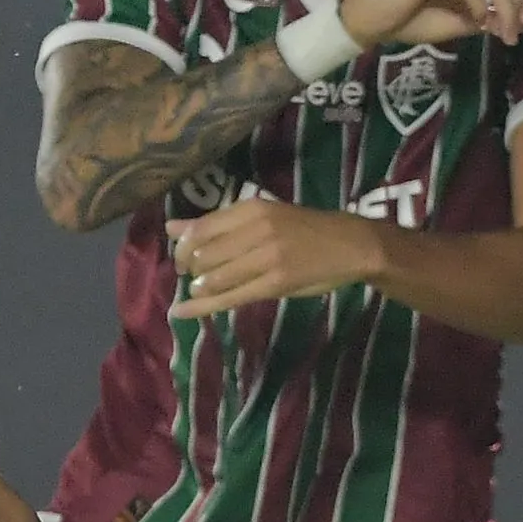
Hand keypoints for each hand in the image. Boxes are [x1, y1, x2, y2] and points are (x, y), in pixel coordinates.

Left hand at [167, 198, 381, 319]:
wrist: (352, 244)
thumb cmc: (304, 229)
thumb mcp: (263, 216)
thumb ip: (216, 223)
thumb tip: (170, 228)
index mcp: (251, 209)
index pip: (200, 230)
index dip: (183, 247)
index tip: (184, 257)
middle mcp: (257, 230)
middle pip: (203, 255)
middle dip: (190, 268)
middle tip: (193, 274)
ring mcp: (267, 258)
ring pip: (215, 278)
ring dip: (200, 287)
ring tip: (201, 288)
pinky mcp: (276, 283)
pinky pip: (230, 297)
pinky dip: (201, 306)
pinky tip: (181, 312)